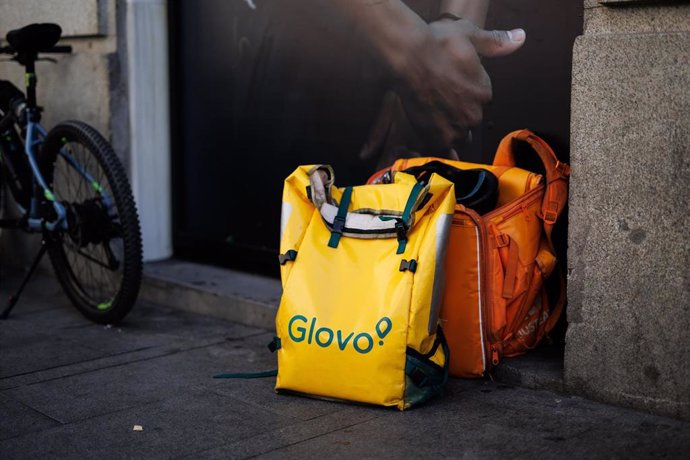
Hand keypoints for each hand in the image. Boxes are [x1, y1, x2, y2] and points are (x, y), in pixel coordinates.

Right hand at [389, 18, 525, 151]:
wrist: (411, 60)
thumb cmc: (439, 44)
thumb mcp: (470, 35)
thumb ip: (495, 42)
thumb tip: (521, 38)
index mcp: (484, 91)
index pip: (477, 99)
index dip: (462, 94)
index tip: (450, 88)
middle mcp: (475, 114)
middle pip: (467, 120)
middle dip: (456, 115)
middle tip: (438, 104)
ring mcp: (457, 129)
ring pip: (456, 137)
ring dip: (447, 133)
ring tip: (432, 124)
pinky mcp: (438, 139)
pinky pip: (444, 151)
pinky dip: (439, 148)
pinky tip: (432, 143)